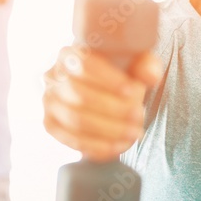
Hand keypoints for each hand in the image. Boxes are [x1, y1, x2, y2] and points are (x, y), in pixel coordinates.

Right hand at [43, 47, 161, 161]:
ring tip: (134, 133)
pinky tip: (119, 147)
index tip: (133, 91)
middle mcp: (52, 76)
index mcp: (70, 54)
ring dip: (108, 130)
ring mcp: (48, 101)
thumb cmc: (119, 72)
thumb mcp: (135, 63)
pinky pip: (70, 139)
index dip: (109, 79)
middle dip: (113, 109)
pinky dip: (96, 146)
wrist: (103, 91)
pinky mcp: (50, 124)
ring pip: (75, 120)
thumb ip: (145, 65)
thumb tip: (151, 76)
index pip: (86, 65)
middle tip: (139, 116)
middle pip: (80, 95)